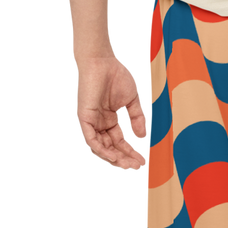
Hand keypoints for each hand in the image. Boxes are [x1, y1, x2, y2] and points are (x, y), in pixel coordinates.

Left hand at [73, 52, 149, 171]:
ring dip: (114, 158)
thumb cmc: (116, 74)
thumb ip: (138, 119)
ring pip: (100, 147)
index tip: (144, 161)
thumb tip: (144, 137)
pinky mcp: (83, 118)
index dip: (131, 152)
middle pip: (111, 148)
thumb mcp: (133, 101)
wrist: (102, 60)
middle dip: (125, 159)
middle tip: (138, 167)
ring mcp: (90, 122)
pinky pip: (90, 140)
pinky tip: (113, 157)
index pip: (119, 141)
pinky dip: (101, 150)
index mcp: (108, 119)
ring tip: (129, 165)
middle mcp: (98, 123)